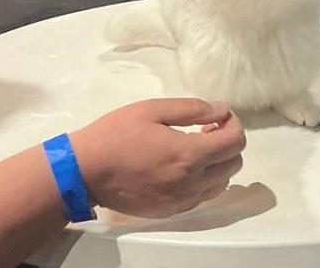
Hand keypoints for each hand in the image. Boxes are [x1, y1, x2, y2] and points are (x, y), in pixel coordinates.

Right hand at [70, 99, 245, 218]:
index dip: (234, 124)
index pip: (235, 142)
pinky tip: (183, 167)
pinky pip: (202, 196)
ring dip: (218, 163)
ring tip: (194, 148)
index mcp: (189, 155)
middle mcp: (191, 182)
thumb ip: (193, 109)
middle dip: (227, 142)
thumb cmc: (116, 135)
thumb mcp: (153, 110)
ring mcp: (181, 200)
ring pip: (221, 182)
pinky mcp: (170, 210)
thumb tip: (221, 110)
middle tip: (205, 130)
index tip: (220, 116)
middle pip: (234, 163)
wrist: (84, 171)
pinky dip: (204, 180)